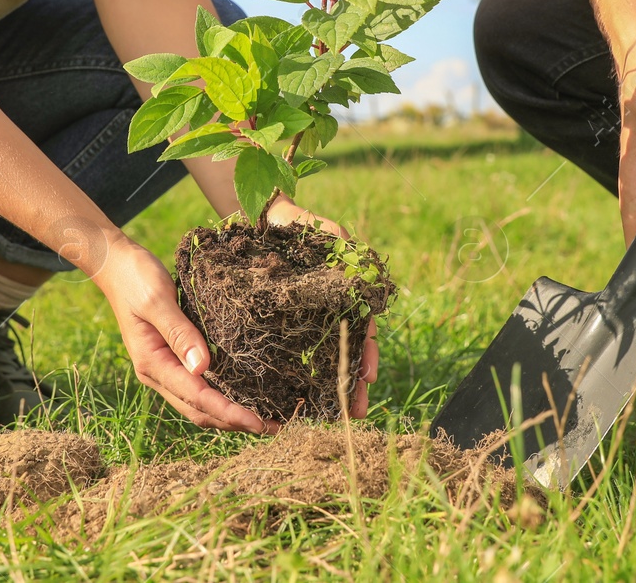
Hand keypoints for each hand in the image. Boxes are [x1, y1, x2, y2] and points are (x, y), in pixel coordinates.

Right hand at [91, 237, 272, 432]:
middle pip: (199, 410)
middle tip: (275, 427)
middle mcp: (157, 373)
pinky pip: (199, 386)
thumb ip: (179, 332)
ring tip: (266, 417)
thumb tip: (203, 366)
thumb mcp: (157, 299)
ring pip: (199, 403)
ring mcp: (164, 368)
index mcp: (152, 362)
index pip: (196, 397)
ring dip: (230, 414)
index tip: (259, 422)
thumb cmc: (136, 278)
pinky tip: (244, 394)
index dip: (229, 412)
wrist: (116, 265)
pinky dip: (222, 396)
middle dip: (235, 422)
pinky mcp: (171, 358)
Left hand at [268, 196, 378, 418]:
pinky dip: (300, 377)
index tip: (369, 376)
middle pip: (346, 353)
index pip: (363, 330)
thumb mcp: (325, 231)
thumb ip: (342, 243)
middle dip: (353, 384)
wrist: (266, 220)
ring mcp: (306, 322)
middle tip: (356, 412)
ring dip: (331, 388)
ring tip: (334, 415)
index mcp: (345, 297)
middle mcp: (329, 314)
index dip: (368, 354)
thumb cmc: (299, 225)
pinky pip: (293, 355)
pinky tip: (299, 398)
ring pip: (323, 360)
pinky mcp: (281, 326)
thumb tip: (355, 262)